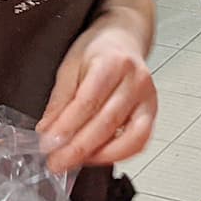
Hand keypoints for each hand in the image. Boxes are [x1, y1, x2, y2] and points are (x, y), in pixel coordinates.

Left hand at [39, 13, 156, 171]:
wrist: (124, 38)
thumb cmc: (98, 50)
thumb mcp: (70, 65)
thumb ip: (60, 100)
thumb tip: (48, 132)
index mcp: (113, 62)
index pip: (88, 101)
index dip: (66, 127)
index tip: (48, 145)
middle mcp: (136, 80)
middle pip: (107, 122)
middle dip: (79, 148)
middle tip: (56, 162)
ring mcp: (148, 98)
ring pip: (129, 137)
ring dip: (100, 155)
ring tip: (76, 162)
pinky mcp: (153, 113)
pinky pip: (140, 142)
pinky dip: (119, 154)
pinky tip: (98, 156)